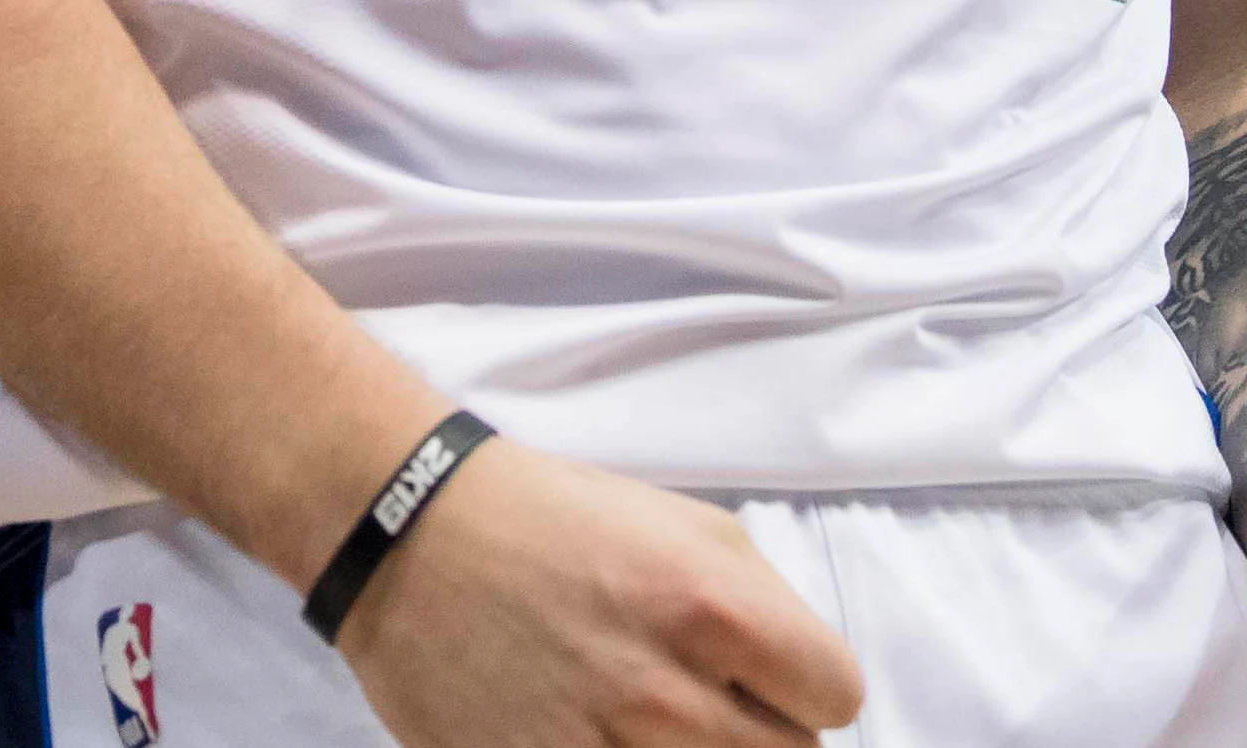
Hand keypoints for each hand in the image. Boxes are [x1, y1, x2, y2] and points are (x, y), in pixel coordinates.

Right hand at [331, 436, 862, 746]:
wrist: (409, 536)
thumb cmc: (552, 519)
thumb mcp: (687, 525)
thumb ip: (766, 605)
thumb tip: (804, 682)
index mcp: (713, 607)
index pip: (836, 699)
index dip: (807, 685)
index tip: (769, 675)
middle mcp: (665, 693)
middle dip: (760, 730)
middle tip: (708, 698)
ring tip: (651, 717)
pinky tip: (597, 732)